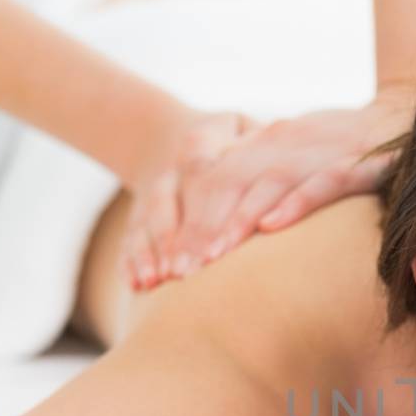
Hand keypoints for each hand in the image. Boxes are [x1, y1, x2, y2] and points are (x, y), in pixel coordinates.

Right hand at [120, 107, 256, 289]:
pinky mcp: (137, 214)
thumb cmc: (233, 142)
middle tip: (184, 275)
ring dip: (147, 254)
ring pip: (143, 224)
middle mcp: (168, 170)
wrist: (178, 139)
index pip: (200, 177)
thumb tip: (287, 163)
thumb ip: (259, 142)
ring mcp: (148, 194)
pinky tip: (134, 285)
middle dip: (175, 242)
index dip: (206, 215)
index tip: (216, 250)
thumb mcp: (244, 130)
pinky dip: (128, 261)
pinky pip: (129, 238)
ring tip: (154, 281)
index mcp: (197, 143)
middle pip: (166, 205)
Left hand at [121, 84, 415, 289]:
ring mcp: (322, 149)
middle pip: (229, 183)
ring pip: (267, 182)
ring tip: (212, 258)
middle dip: (201, 229)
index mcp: (263, 142)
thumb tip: (215, 221)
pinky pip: (324, 181)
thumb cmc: (342, 145)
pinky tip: (273, 227)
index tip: (165, 264)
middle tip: (180, 272)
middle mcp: (285, 141)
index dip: (185, 220)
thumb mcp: (289, 156)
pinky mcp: (361, 160)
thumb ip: (254, 179)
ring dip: (236, 221)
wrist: (406, 111)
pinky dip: (296, 201)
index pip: (211, 180)